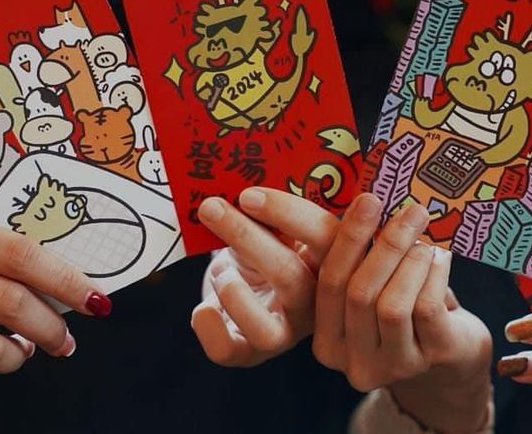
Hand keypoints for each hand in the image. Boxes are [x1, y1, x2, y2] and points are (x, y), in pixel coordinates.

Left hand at [191, 187, 337, 366]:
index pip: (325, 236)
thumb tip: (242, 179)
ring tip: (220, 270)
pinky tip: (202, 308)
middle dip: (247, 239)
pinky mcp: (251, 351)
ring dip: (233, 293)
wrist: (247, 288)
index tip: (249, 194)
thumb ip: (269, 211)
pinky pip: (231, 351)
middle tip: (212, 207)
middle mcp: (314, 302)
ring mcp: (284, 331)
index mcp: (329, 260)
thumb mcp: (273, 226)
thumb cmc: (264, 247)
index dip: (289, 214)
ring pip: (267, 330)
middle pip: (292, 278)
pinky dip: (210, 328)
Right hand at [314, 194, 491, 432]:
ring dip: (411, 262)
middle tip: (411, 211)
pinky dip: (435, 276)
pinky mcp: (431, 360)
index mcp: (328, 340)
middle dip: (386, 245)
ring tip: (426, 242)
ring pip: (392, 305)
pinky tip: (441, 260)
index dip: (348, 240)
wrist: (452, 354)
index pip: (329, 283)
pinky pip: (426, 310)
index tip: (368, 200)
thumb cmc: (404, 308)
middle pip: (360, 294)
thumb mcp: (372, 288)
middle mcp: (354, 361)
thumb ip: (357, 258)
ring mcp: (393, 367)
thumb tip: (363, 204)